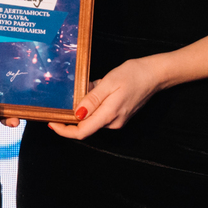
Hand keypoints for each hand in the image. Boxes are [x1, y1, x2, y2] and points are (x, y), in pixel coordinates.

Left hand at [48, 57, 164, 139]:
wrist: (155, 75)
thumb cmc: (134, 75)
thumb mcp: (109, 82)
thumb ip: (92, 99)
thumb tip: (76, 114)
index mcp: (109, 115)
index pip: (81, 132)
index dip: (64, 130)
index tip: (51, 122)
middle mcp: (113, 123)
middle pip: (85, 125)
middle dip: (76, 110)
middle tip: (80, 89)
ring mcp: (117, 121)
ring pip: (93, 118)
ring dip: (87, 104)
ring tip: (96, 84)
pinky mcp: (120, 116)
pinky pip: (101, 114)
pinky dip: (96, 103)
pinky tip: (103, 88)